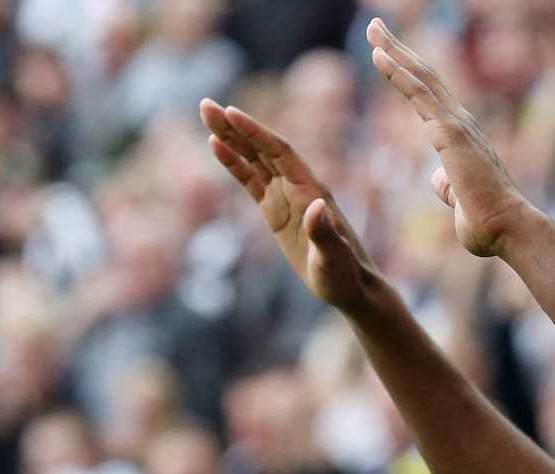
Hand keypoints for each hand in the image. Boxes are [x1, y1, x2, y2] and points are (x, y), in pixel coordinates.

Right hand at [199, 99, 380, 310]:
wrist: (349, 287)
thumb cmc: (344, 275)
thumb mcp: (332, 257)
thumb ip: (323, 233)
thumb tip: (317, 206)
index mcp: (310, 191)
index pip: (280, 153)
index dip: (256, 133)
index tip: (231, 113)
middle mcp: (298, 187)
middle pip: (262, 148)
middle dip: (235, 126)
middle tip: (205, 104)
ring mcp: (285, 197)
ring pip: (254, 159)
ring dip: (231, 137)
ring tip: (206, 114)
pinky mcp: (275, 211)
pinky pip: (250, 181)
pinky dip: (234, 163)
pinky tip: (216, 146)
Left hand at [367, 18, 538, 257]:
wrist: (506, 229)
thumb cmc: (486, 222)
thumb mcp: (459, 198)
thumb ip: (447, 184)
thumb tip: (438, 178)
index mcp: (462, 136)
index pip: (430, 95)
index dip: (409, 71)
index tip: (387, 53)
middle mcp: (461, 122)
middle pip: (425, 75)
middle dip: (399, 48)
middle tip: (375, 27)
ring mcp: (456, 124)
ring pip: (420, 76)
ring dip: (394, 50)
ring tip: (372, 28)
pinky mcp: (449, 132)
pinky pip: (418, 95)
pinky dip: (397, 72)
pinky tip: (378, 55)